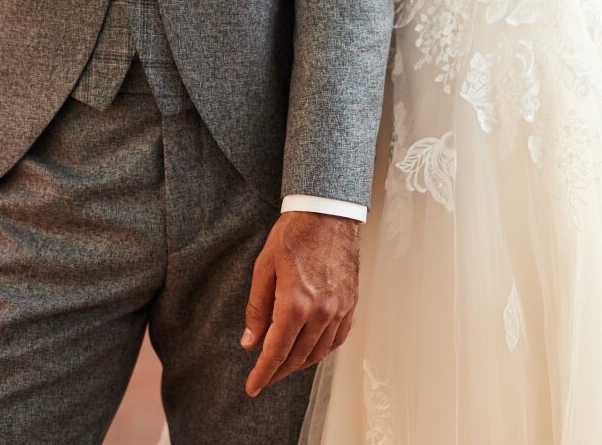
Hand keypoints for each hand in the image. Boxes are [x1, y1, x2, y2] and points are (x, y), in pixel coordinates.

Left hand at [242, 212, 359, 395]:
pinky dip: (323, 350)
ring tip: (284, 365)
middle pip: (297, 357)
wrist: (328, 212)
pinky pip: (338, 338)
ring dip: (299, 364)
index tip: (252, 388)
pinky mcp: (351, 303)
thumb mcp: (264, 267)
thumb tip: (250, 342)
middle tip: (264, 377)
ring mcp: (339, 309)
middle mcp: (320, 312)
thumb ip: (258, 308)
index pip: (276, 351)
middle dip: (278, 371)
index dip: (262, 373)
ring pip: (319, 352)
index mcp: (295, 303)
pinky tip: (311, 350)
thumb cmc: (294, 234)